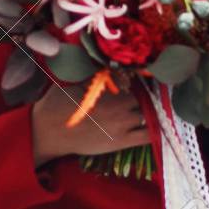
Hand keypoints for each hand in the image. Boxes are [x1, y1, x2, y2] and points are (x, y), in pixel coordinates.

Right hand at [29, 74, 149, 165]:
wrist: (48, 131)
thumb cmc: (58, 103)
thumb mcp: (77, 81)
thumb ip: (97, 74)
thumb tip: (112, 66)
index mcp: (110, 88)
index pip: (137, 80)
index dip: (143, 79)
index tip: (148, 77)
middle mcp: (120, 105)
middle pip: (147, 97)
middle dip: (150, 94)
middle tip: (154, 93)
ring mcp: (122, 124)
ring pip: (151, 114)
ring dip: (154, 110)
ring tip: (157, 107)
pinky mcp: (121, 142)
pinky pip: (148, 136)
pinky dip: (157, 129)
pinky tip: (160, 125)